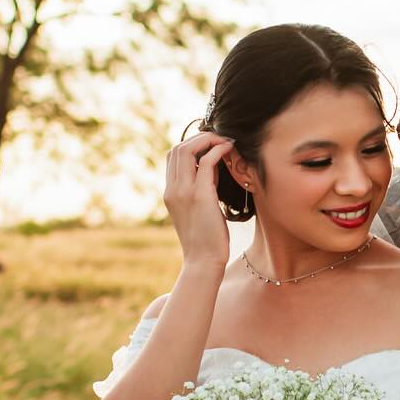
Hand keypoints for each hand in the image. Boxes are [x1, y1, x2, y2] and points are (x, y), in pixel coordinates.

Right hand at [164, 130, 235, 268]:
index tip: (211, 145)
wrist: (203, 261)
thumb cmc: (206, 239)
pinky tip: (230, 149)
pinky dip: (218, 150)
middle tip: (220, 139)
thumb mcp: (199, 208)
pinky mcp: (200, 196)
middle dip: (199, 138)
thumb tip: (214, 167)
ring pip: (188, 149)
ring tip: (225, 141)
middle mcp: (173, 189)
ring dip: (208, 139)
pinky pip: (206, 162)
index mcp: (170, 192)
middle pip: (178, 148)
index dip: (191, 144)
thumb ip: (202, 186)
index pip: (173, 156)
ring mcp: (184, 192)